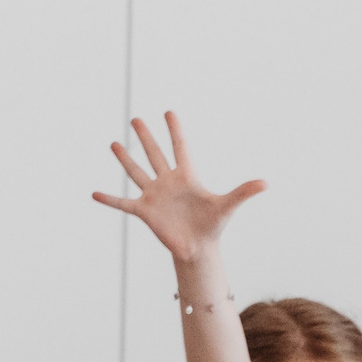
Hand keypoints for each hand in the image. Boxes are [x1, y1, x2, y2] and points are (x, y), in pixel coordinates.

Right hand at [92, 112, 264, 262]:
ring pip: (137, 173)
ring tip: (114, 144)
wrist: (199, 249)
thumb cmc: (213, 226)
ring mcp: (154, 195)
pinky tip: (94, 193)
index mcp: (187, 177)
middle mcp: (168, 182)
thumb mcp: (227, 206)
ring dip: (125, 159)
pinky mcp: (145, 211)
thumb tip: (267, 183)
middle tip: (136, 119)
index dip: (175, 130)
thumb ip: (243, 192)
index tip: (169, 112)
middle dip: (146, 137)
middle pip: (155, 154)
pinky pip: (123, 203)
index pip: (180, 147)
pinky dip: (110, 199)